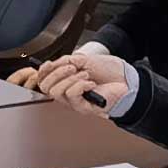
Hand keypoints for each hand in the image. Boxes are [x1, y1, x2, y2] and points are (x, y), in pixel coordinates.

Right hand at [17, 48, 134, 112]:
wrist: (125, 79)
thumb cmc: (108, 71)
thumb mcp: (84, 59)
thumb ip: (66, 61)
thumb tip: (52, 64)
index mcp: (64, 81)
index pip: (43, 80)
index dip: (42, 72)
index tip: (48, 63)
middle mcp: (66, 93)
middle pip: (46, 87)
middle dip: (57, 73)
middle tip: (72, 67)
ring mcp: (74, 102)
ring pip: (57, 92)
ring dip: (70, 79)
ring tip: (85, 75)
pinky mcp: (83, 108)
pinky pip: (72, 95)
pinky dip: (80, 85)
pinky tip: (91, 83)